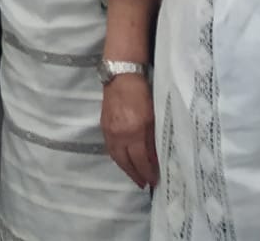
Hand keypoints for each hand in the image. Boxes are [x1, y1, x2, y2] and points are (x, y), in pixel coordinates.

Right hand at [102, 75, 158, 189]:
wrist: (121, 76)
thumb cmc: (141, 93)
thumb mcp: (153, 116)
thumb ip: (152, 138)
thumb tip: (156, 157)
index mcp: (134, 131)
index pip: (141, 160)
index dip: (147, 172)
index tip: (154, 181)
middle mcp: (120, 134)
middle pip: (126, 162)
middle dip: (135, 175)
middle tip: (143, 184)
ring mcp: (109, 131)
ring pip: (116, 157)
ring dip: (125, 169)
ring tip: (134, 176)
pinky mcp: (103, 126)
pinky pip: (110, 148)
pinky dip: (117, 157)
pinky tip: (123, 160)